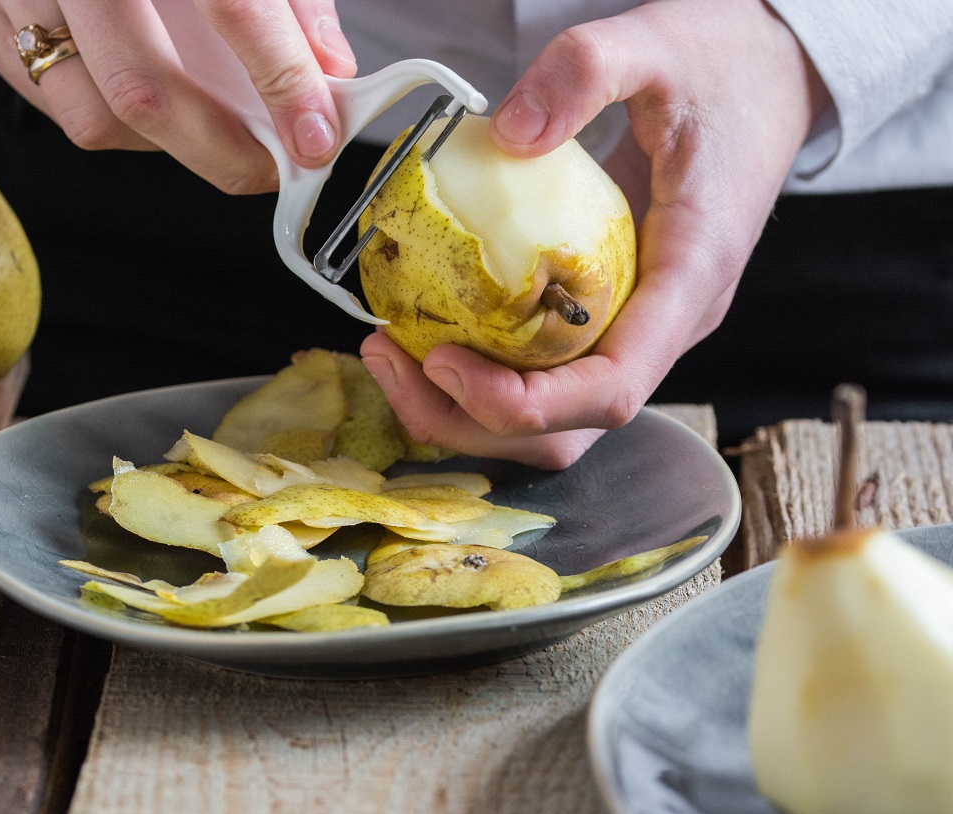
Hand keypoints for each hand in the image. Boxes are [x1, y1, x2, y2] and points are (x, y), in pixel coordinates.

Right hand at [0, 0, 357, 192]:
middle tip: (268, 163)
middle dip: (218, 150)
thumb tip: (327, 73)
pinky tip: (148, 104)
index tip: (317, 135)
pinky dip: (107, 116)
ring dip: (162, 141)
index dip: (284, 82)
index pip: (236, 6)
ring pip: (88, 112)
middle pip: (141, 88)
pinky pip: (46, 98)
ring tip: (209, 129)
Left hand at [362, 0, 830, 468]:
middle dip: (471, 419)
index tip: (441, 362)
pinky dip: (481, 375)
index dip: (523, 404)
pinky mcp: (607, 315)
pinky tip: (426, 333)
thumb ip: (584, 73)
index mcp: (691, 279)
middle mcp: (664, 325)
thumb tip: (507, 134)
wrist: (764, 76)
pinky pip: (543, 375)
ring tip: (393, 356)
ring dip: (466, 410)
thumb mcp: (654, 45)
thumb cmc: (722, 69)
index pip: (612, 388)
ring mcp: (636, 327)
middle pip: (569, 427)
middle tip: (390, 361)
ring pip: (553, 419)